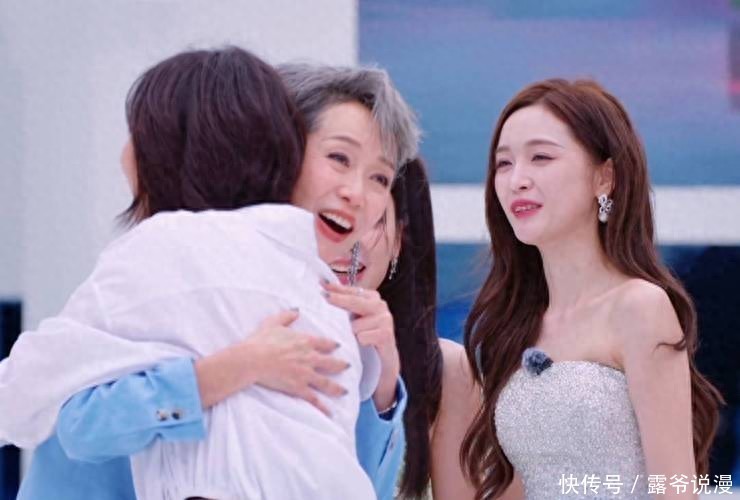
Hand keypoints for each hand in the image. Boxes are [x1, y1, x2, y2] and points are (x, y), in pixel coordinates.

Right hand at [195, 309, 348, 415]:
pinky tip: (330, 413)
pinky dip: (323, 407)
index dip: (332, 345)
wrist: (253, 359)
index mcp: (305, 341)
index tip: (338, 346)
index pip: (325, 343)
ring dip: (337, 388)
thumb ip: (287, 316)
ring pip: (327, 382)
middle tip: (347, 367)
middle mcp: (309, 358)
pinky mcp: (298, 388)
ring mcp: (305, 374)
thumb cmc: (261, 340)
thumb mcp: (273, 322)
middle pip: (331, 363)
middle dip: (341, 365)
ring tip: (344, 392)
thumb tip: (296, 310)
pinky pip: (314, 399)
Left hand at [321, 281, 400, 410]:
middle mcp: (380, 305)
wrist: (382, 362)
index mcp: (371, 298)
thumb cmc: (364, 338)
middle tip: (325, 297)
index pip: (350, 291)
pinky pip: (362, 337)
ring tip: (355, 340)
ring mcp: (385, 319)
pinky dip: (359, 343)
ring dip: (351, 334)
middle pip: (354, 301)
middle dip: (338, 300)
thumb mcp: (353, 320)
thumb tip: (324, 290)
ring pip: (355, 324)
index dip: (336, 288)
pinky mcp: (386, 334)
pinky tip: (363, 346)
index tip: (321, 283)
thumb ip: (343, 306)